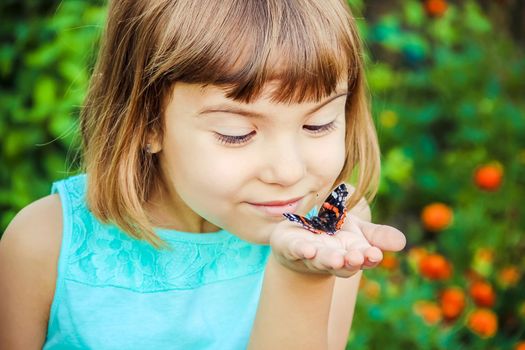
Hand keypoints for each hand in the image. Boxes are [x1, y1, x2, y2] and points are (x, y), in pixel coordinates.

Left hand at [269, 213, 405, 277]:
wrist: (299, 234)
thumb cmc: (333, 233)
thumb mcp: (358, 230)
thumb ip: (378, 235)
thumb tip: (402, 242)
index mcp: (350, 254)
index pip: (363, 259)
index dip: (368, 258)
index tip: (374, 254)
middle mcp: (331, 259)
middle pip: (341, 266)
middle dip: (349, 262)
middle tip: (355, 257)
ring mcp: (310, 255)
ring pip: (319, 261)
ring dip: (327, 260)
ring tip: (335, 258)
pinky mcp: (290, 247)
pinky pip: (295, 250)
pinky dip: (301, 250)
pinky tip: (307, 250)